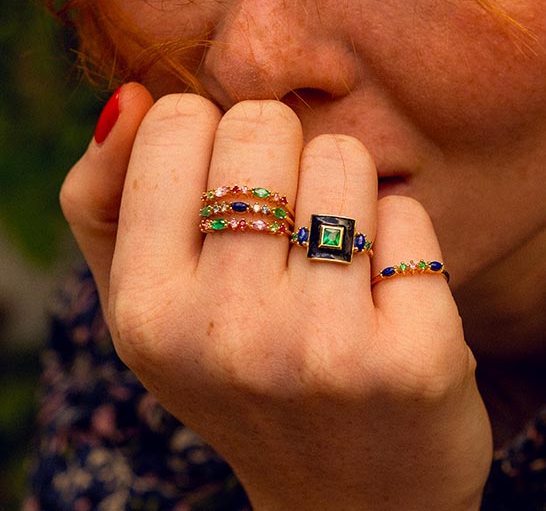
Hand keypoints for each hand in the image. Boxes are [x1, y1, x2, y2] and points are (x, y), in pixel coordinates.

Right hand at [61, 83, 492, 510]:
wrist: (350, 498)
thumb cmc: (244, 376)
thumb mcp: (151, 304)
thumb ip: (108, 201)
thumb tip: (134, 98)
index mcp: (147, 310)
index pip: (180, 122)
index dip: (214, 136)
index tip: (235, 185)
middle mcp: (227, 333)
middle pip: (265, 125)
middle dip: (285, 152)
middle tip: (291, 220)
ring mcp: (324, 349)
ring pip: (345, 159)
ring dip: (348, 193)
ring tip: (338, 262)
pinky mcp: (414, 359)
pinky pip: (410, 216)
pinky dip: (402, 239)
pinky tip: (388, 298)